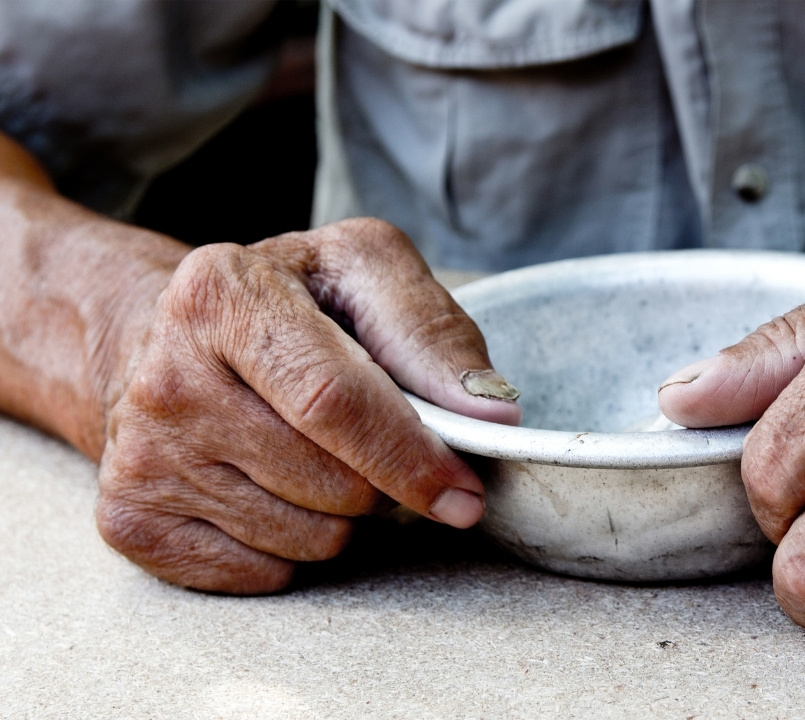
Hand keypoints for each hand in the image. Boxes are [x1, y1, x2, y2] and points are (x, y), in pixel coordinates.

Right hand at [95, 219, 520, 593]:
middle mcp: (166, 375)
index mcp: (224, 294)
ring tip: (316, 454)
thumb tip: (491, 416)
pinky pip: (266, 572)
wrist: (166, 336)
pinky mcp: (132, 517)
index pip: (333, 401)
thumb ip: (432, 333)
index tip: (466, 492)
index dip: (411, 456)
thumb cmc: (288, 303)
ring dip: (344, 514)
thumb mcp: (363, 273)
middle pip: (331, 482)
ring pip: (307, 537)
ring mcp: (141, 453)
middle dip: (386, 483)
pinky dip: (296, 545)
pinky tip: (273, 487)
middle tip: (377, 446)